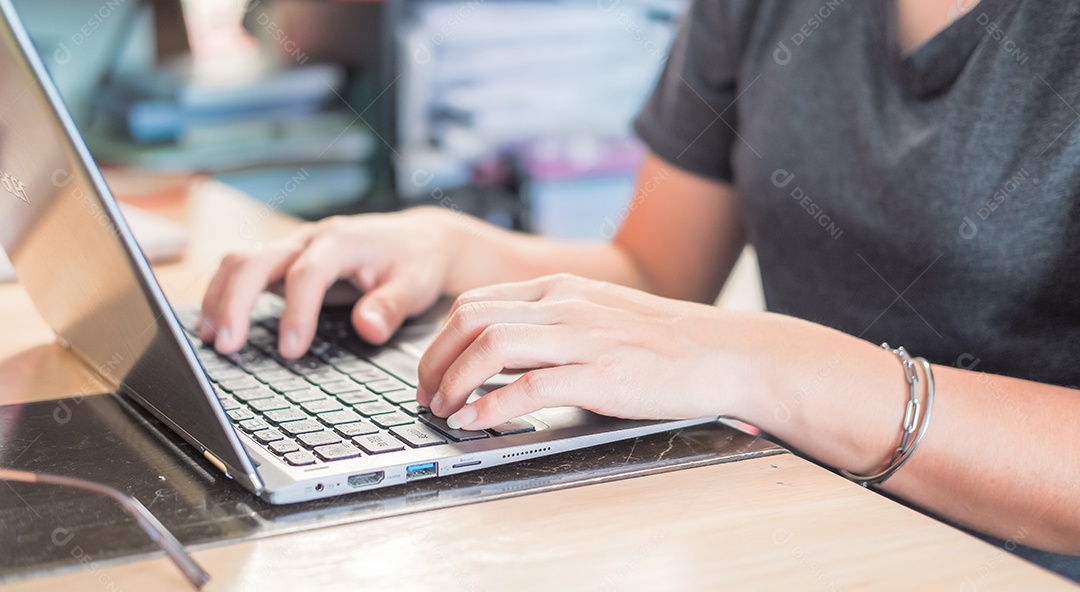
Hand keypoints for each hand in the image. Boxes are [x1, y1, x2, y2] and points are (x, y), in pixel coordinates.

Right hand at [199, 208, 454, 357]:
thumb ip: (392, 306)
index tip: (291, 350)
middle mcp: (311, 239)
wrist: (418, 239)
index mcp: (342, 241)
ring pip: (241, 260)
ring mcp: (294, 246)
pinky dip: (226, 294)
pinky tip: (218, 325)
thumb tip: (369, 329)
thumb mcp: (416, 285)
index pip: (307, 273)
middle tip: (227, 346)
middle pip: (257, 259)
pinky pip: (245, 270)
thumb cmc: (415, 262)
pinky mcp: (285, 259)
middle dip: (236, 301)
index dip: (295, 311)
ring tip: (211, 338)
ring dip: (221, 297)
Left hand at [416, 274, 752, 429]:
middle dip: (434, 360)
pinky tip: (476, 421)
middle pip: (470, 319)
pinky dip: (492, 406)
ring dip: (454, 381)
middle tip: (426, 395)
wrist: (726, 352)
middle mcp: (564, 304)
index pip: (476, 301)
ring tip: (443, 410)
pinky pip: (530, 387)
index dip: (439, 339)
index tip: (430, 371)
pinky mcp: (602, 374)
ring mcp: (582, 337)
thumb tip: (499, 353)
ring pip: (490, 345)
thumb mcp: (598, 315)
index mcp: (560, 289)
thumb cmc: (664, 342)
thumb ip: (551, 324)